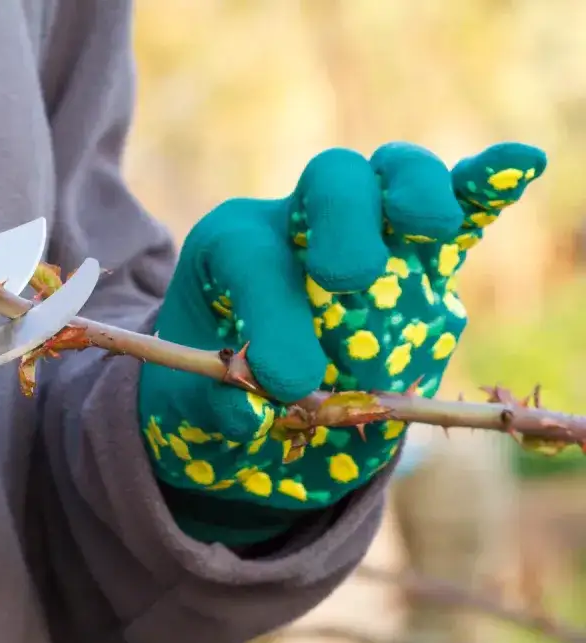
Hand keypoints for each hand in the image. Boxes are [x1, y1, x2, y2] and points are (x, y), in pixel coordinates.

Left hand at [138, 142, 545, 540]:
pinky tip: (521, 165)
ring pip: (394, 176)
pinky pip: (459, 208)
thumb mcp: (189, 405)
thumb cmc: (213, 395)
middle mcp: (299, 221)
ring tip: (433, 227)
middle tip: (350, 278)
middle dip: (344, 224)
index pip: (253, 258)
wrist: (254, 405)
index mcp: (231, 247)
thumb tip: (249, 410)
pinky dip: (486, 188)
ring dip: (418, 193)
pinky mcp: (421, 259)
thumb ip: (211, 403)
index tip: (284, 380)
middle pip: (330, 180)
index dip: (270, 315)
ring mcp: (367, 230)